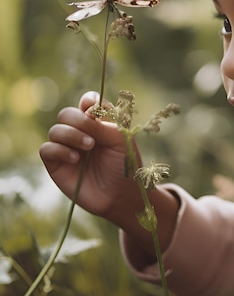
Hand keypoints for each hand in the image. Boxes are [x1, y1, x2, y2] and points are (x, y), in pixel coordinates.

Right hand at [39, 91, 143, 220]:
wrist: (121, 194)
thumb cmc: (125, 165)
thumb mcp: (121, 140)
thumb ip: (103, 123)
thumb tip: (86, 110)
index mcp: (98, 124)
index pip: (87, 103)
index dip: (88, 101)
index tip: (93, 108)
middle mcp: (81, 133)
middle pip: (66, 114)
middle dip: (78, 121)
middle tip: (93, 137)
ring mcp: (67, 148)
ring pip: (55, 130)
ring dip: (71, 135)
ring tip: (89, 147)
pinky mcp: (56, 164)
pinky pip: (46, 149)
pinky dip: (60, 150)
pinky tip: (76, 159)